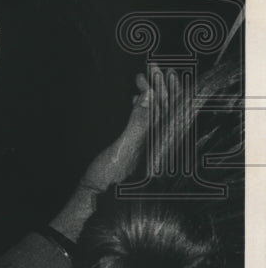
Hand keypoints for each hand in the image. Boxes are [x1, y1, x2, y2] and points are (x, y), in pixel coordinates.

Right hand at [49, 69, 172, 242]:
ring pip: (155, 116)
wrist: (94, 200)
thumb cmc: (107, 179)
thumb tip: (148, 98)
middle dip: (160, 87)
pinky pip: (145, 124)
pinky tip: (134, 100)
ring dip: (150, 95)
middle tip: (151, 67)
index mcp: (160, 146)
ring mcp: (148, 148)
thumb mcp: (122, 149)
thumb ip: (137, 125)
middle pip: (166, 111)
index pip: (171, 112)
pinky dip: (141, 108)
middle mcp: (158, 146)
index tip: (162, 70)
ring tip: (140, 78)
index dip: (169, 89)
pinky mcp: (137, 151)